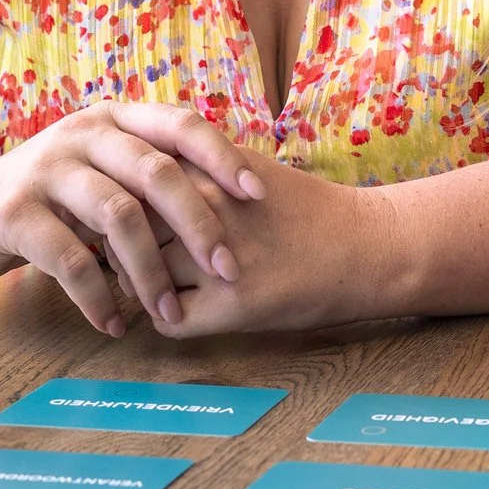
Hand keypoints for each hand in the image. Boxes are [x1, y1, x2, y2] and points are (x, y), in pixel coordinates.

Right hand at [0, 101, 265, 335]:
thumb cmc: (49, 198)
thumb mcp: (100, 172)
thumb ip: (150, 175)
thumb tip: (232, 202)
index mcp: (114, 120)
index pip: (181, 125)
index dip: (223, 157)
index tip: (258, 197)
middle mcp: (83, 134)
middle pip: (157, 173)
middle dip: (199, 225)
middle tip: (229, 269)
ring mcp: (45, 170)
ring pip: (118, 217)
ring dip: (150, 271)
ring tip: (168, 313)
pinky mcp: (12, 213)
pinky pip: (70, 259)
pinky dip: (98, 296)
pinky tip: (114, 324)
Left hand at [147, 151, 394, 335]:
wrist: (366, 245)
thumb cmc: (306, 209)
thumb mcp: (244, 170)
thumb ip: (193, 171)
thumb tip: (134, 183)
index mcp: (207, 168)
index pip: (129, 184)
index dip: (122, 206)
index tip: (126, 223)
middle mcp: (205, 206)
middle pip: (127, 231)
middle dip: (124, 248)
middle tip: (136, 262)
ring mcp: (216, 255)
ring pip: (142, 277)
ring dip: (144, 288)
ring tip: (163, 291)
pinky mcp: (231, 303)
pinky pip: (169, 320)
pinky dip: (170, 320)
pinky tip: (189, 312)